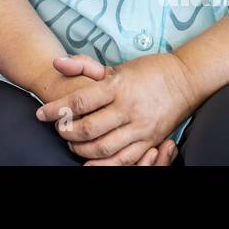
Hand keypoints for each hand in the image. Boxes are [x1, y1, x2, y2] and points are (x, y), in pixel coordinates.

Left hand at [35, 53, 196, 165]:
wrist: (186, 80)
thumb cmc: (147, 71)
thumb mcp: (117, 66)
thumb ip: (84, 65)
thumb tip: (56, 63)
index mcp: (118, 86)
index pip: (80, 102)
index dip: (57, 109)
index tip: (42, 113)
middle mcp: (129, 108)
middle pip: (89, 128)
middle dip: (67, 132)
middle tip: (57, 130)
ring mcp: (141, 127)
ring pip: (104, 147)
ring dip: (82, 149)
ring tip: (72, 144)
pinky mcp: (151, 141)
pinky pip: (125, 160)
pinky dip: (105, 165)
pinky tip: (90, 163)